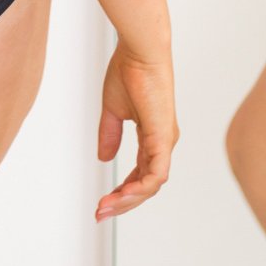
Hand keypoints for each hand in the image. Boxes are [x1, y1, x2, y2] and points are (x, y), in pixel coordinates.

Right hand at [95, 40, 178, 221]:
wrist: (139, 52)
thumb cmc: (129, 71)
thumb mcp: (113, 110)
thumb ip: (109, 135)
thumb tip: (104, 158)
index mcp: (152, 136)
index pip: (140, 173)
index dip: (122, 190)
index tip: (102, 201)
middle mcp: (162, 142)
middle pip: (146, 185)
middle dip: (122, 202)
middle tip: (100, 213)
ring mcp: (165, 141)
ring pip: (151, 184)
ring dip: (128, 199)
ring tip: (106, 207)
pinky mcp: (163, 137)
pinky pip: (156, 173)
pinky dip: (140, 187)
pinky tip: (123, 194)